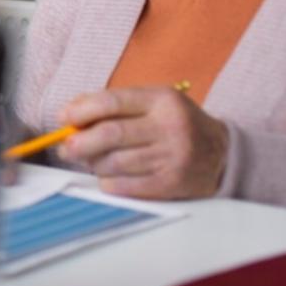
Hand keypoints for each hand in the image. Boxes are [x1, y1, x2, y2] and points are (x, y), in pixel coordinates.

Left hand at [59, 86, 229, 198]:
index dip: (80, 111)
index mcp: (162, 100)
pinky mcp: (172, 183)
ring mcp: (173, 156)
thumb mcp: (152, 103)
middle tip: (66, 148)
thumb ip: (113, 104)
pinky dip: (108, 183)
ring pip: (115, 162)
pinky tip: (108, 178)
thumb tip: (69, 113)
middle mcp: (170, 126)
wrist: (222, 154)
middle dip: (79, 143)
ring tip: (92, 162)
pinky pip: (126, 186)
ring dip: (94, 164)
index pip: (111, 102)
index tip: (63, 119)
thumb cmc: (175, 124)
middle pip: (110, 134)